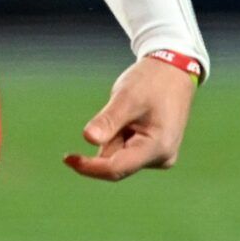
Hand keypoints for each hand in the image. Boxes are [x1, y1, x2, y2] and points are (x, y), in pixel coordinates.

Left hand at [64, 57, 197, 180]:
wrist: (172, 72)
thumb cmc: (150, 82)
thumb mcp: (126, 97)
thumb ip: (108, 120)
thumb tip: (88, 139)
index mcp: (158, 148)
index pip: (116, 168)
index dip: (90, 167)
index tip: (67, 159)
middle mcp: (161, 158)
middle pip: (117, 163)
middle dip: (106, 141)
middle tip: (114, 110)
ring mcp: (158, 156)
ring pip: (119, 156)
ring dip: (113, 137)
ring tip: (129, 110)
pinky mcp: (153, 151)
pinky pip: (125, 150)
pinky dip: (119, 135)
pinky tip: (131, 116)